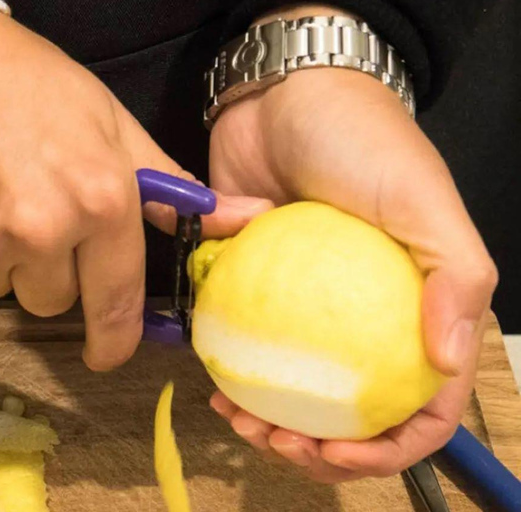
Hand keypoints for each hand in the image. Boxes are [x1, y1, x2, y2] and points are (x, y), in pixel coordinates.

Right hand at [0, 14, 269, 370]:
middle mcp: (39, 230)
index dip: (114, 338)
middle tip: (25, 211)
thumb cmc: (24, 84)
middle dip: (44, 268)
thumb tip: (241, 217)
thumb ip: (168, 186)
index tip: (107, 353)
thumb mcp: (108, 122)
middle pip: (50, 300)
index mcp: (98, 199)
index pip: (116, 300)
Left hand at [208, 64, 497, 480]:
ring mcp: (307, 310)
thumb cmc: (362, 141)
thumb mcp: (423, 202)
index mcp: (417, 310)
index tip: (336, 452)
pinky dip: (233, 374)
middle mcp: (364, 319)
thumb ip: (454, 277)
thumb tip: (449, 363)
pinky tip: (213, 383)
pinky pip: (246, 348)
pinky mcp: (257, 289)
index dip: (388, 448)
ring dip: (267, 420)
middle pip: (350, 412)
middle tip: (274, 440)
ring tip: (237, 417)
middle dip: (315, 447)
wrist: (284, 95)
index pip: (423, 403)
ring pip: (293, 391)